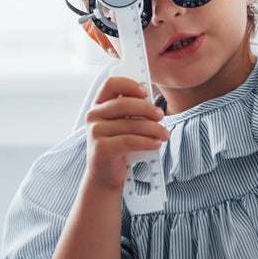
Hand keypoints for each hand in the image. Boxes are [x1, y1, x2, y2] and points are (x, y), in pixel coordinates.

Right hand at [84, 76, 167, 191]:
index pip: (110, 84)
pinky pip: (130, 141)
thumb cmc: (117, 146)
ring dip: (152, 128)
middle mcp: (93, 115)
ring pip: (130, 124)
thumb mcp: (120, 124)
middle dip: (146, 108)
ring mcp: (95, 132)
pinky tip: (156, 143)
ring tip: (164, 134)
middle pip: (123, 103)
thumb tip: (151, 103)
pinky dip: (147, 142)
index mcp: (98, 105)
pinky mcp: (102, 148)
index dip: (129, 84)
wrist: (105, 175)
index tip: (145, 91)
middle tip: (161, 115)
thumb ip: (130, 111)